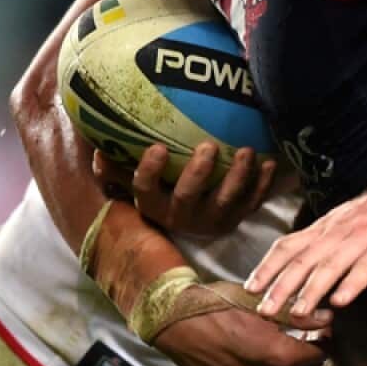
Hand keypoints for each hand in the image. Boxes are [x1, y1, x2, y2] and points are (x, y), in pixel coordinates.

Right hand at [93, 142, 276, 235]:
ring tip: (246, 151)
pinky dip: (262, 184)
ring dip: (238, 176)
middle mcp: (183, 217)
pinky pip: (252, 202)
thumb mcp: (137, 180)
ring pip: (226, 202)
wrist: (194, 215)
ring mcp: (213, 219)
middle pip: (188, 198)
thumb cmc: (162, 188)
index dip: (149, 172)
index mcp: (154, 206)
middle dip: (198, 173)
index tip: (156, 147)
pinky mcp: (237, 217)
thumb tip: (96, 147)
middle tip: (208, 146)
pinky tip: (270, 163)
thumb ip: (117, 166)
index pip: (144, 191)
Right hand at [153, 306, 326, 365]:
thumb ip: (300, 316)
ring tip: (287, 339)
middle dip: (309, 351)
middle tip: (307, 330)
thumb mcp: (262, 304)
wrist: (175, 321)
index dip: (325, 338)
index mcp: (276, 357)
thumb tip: (329, 317)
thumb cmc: (217, 306)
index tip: (324, 326)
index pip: (318, 355)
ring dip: (291, 363)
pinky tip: (265, 352)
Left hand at [244, 174, 366, 327]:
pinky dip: (353, 283)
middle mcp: (340, 231)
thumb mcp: (348, 221)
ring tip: (298, 313)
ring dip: (312, 290)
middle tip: (264, 311)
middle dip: (282, 286)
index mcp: (328, 226)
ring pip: (332, 265)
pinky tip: (342, 301)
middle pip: (305, 259)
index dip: (268, 267)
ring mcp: (365, 237)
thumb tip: (304, 268)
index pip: (289, 245)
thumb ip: (327, 242)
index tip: (250, 288)